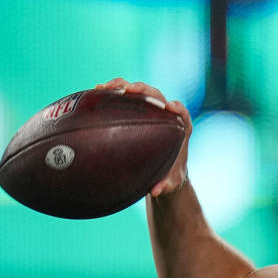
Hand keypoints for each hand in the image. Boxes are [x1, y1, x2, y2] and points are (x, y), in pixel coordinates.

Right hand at [95, 78, 191, 196]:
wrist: (163, 170)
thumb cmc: (170, 175)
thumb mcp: (170, 182)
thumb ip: (165, 185)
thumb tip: (155, 192)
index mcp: (180, 128)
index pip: (181, 112)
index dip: (176, 107)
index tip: (168, 106)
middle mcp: (166, 114)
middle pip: (157, 96)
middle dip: (143, 90)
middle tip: (128, 90)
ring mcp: (151, 109)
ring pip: (139, 91)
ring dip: (123, 85)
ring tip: (104, 87)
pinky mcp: (137, 109)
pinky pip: (125, 97)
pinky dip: (112, 92)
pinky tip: (95, 91)